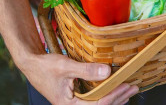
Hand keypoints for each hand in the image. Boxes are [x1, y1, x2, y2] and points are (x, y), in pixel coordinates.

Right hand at [23, 53, 138, 104]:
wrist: (32, 65)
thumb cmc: (44, 66)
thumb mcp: (65, 66)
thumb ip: (86, 70)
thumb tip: (107, 71)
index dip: (113, 96)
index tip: (125, 85)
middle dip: (119, 98)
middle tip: (133, 87)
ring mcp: (74, 103)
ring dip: (115, 98)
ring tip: (130, 90)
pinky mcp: (76, 98)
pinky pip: (94, 100)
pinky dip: (107, 96)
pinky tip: (116, 92)